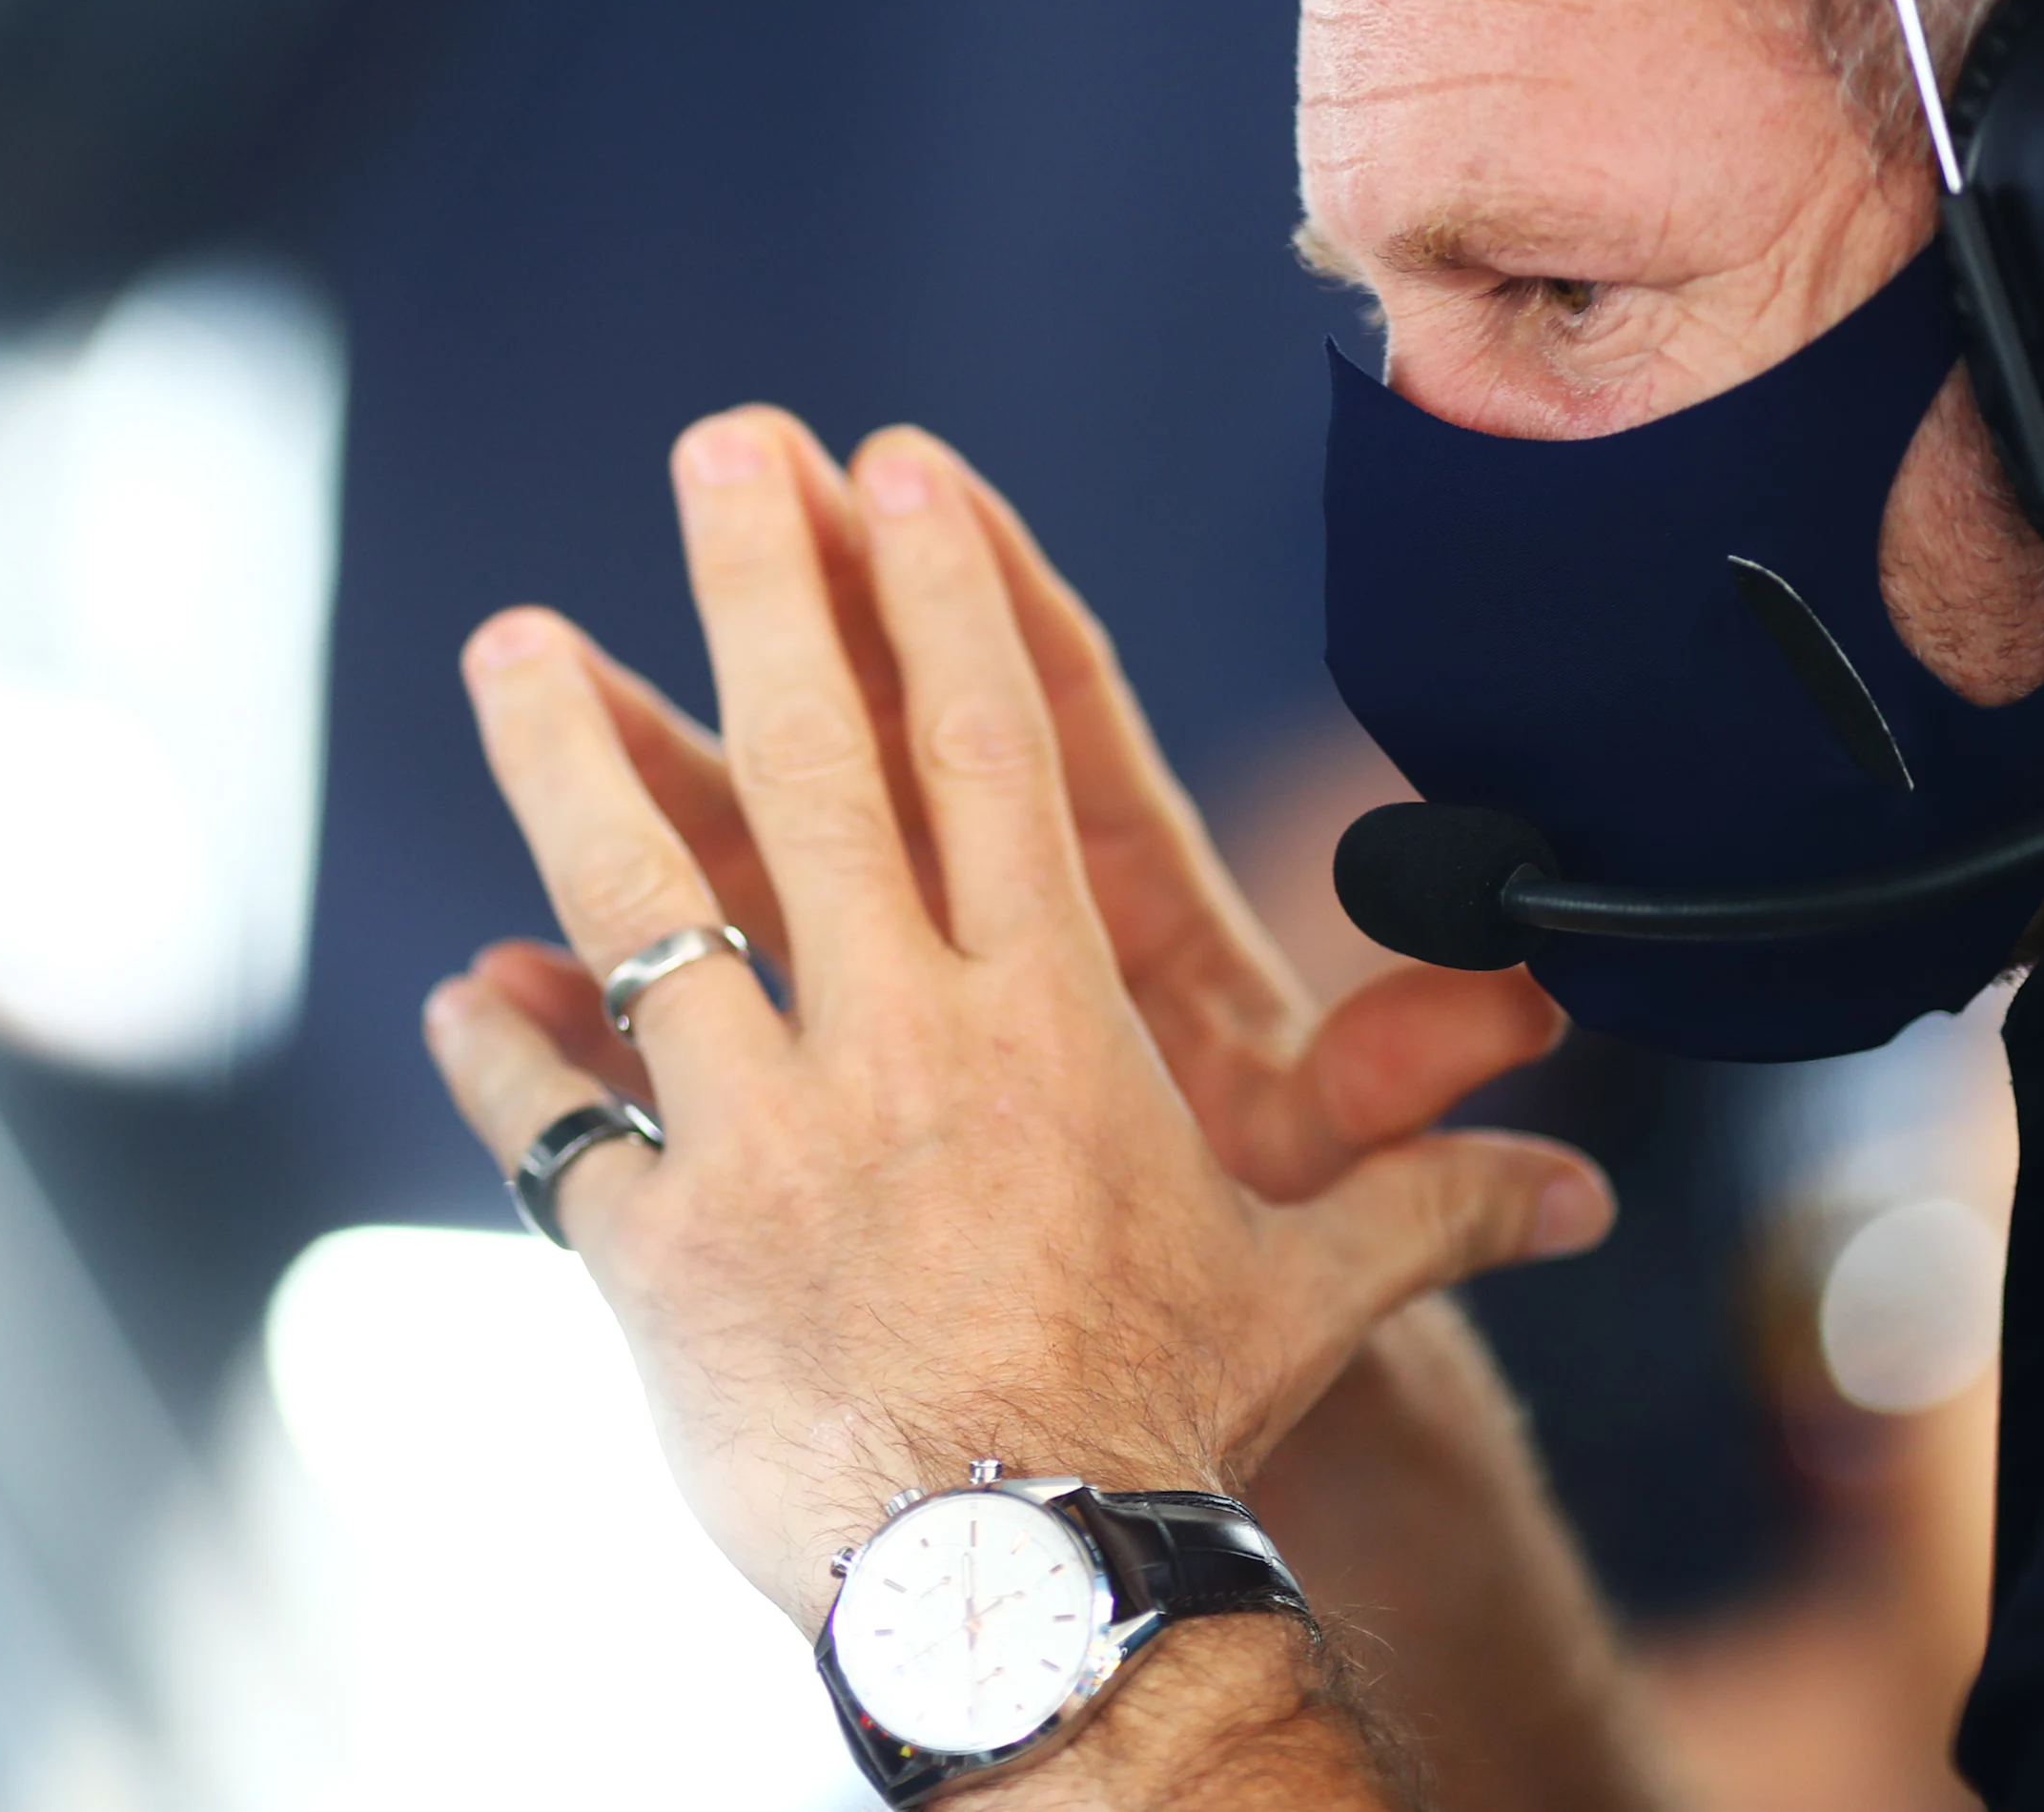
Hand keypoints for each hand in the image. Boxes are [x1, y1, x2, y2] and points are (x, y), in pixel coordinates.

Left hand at [426, 408, 1611, 1628]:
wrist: (1031, 1600)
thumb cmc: (1173, 1427)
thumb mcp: (1306, 1292)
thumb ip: (1425, 1199)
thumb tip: (1580, 1184)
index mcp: (1051, 1018)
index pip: (994, 755)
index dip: (942, 600)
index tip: (895, 471)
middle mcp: (897, 1043)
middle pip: (816, 768)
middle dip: (765, 587)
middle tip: (718, 443)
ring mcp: (759, 1137)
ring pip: (643, 906)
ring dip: (571, 758)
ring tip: (510, 635)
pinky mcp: (656, 1251)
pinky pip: (551, 1122)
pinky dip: (502, 1048)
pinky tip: (464, 982)